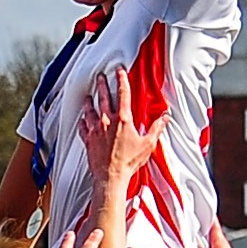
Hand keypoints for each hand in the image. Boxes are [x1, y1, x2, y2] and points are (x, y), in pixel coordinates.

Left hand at [78, 65, 167, 211]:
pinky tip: (81, 120)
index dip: (121, 80)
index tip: (119, 71)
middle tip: (100, 76)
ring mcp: (95, 130)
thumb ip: (156, 128)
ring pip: (89, 110)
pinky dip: (82, 122)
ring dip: (89, 102)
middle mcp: (107, 121)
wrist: (111, 176)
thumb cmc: (129, 162)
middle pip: (103, 97)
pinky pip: (82, 127)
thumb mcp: (148, 144)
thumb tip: (165, 117)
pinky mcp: (88, 140)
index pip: (122, 94)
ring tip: (88, 96)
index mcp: (123, 119)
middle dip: (102, 85)